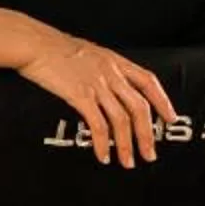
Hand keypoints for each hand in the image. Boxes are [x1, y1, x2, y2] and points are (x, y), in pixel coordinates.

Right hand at [17, 27, 176, 166]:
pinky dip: (102, 143)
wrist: (34, 43)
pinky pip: (97, 124)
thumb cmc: (56, 47)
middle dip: (147, 134)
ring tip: (128, 162)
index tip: (170, 118)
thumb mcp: (91, 53)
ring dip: (126, 144)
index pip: (149, 82)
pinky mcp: (79, 95)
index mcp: (116, 62)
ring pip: (122, 119)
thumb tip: (112, 85)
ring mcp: (97, 85)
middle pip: (140, 107)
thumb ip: (105, 68)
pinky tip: (102, 155)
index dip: (163, 101)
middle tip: (150, 154)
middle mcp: (111, 73)